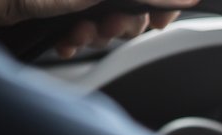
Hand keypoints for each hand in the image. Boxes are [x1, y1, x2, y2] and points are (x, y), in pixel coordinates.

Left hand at [0, 0, 198, 57]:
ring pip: (106, 25)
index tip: (158, 21)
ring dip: (95, 36)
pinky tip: (64, 38)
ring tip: (76, 32)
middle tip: (106, 25)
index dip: (162, 8)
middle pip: (132, 10)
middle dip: (120, 25)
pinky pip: (82, 30)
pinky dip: (75, 39)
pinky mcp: (59, 10)